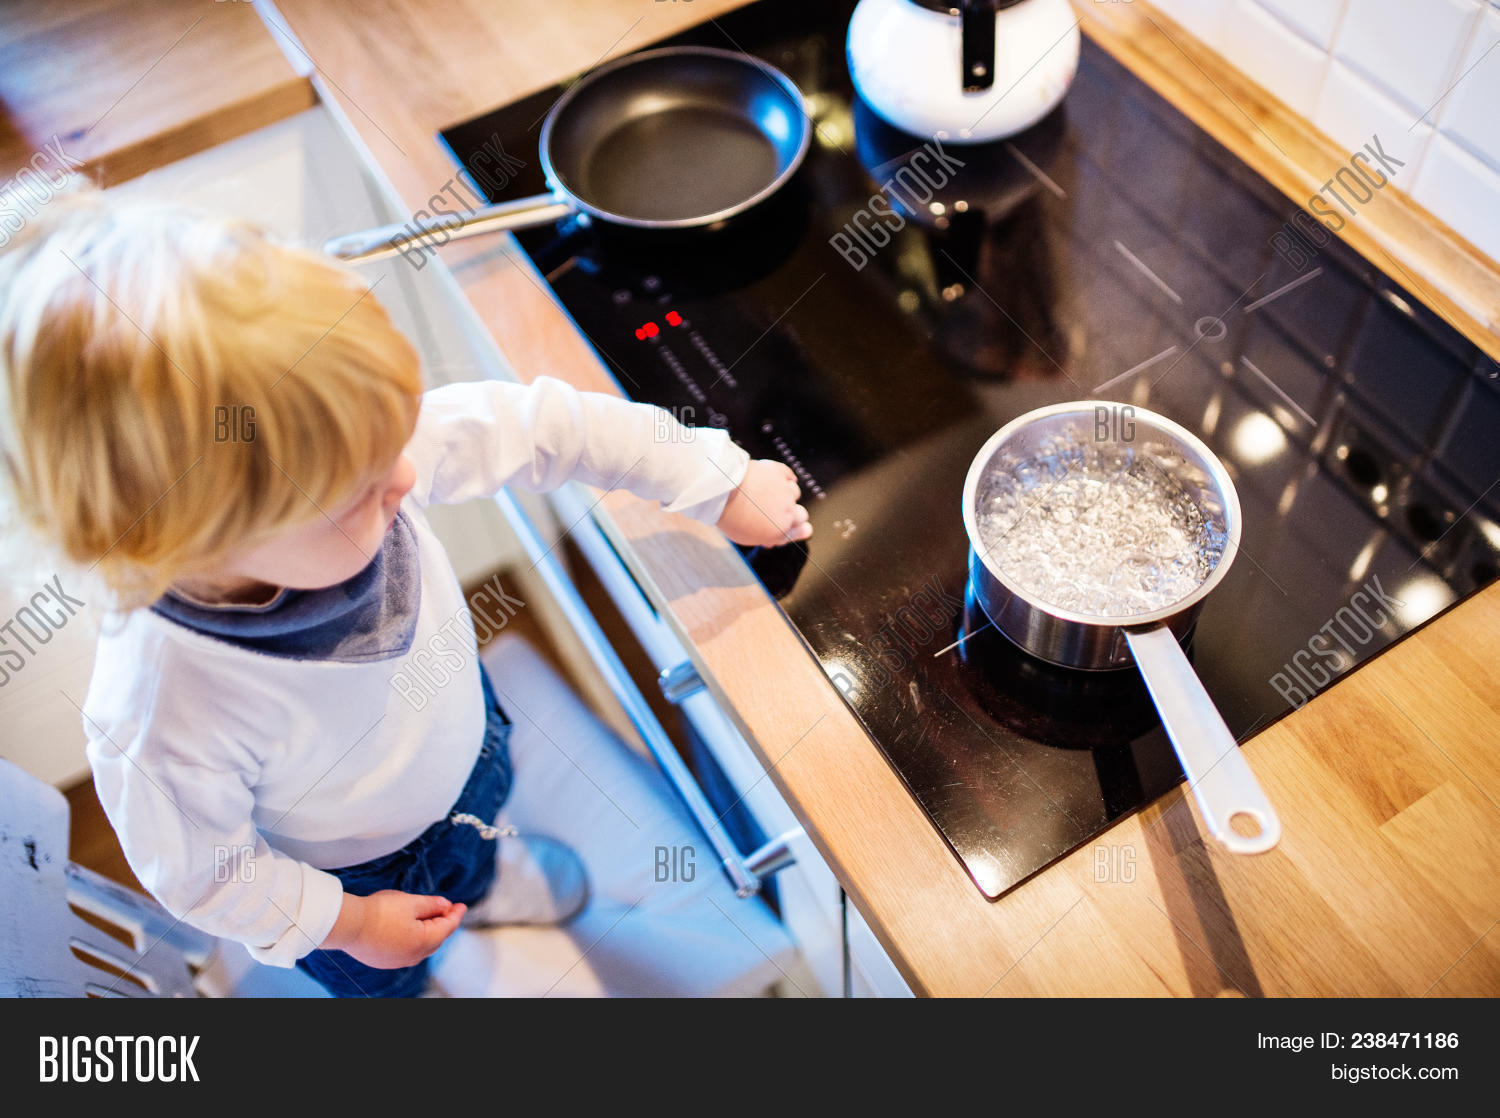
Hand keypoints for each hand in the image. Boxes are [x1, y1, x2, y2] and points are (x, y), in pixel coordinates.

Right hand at [319, 890, 466, 969]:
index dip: (456, 914)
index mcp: (424, 942)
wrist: (347, 925)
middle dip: (443, 923)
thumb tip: (445, 905)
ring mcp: (397, 961)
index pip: (447, 927)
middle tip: (447, 909)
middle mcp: (413, 956)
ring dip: (428, 932)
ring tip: (429, 917)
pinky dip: (413, 939)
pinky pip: (405, 950)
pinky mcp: (383, 961)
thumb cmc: (379, 912)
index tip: (461, 905)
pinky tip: (409, 930)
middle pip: (436, 939)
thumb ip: (431, 904)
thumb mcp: (410, 902)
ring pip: (421, 947)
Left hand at [717, 459, 811, 546]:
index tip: (798, 527)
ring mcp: (786, 491)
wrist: (724, 491)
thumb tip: (773, 537)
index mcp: (780, 531)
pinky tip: (773, 480)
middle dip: (792, 514)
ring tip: (766, 494)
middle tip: (777, 511)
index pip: (802, 531)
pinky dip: (783, 477)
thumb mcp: (746, 537)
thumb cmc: (731, 515)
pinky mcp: (780, 473)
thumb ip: (766, 537)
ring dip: (784, 494)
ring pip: (794, 493)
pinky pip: (788, 475)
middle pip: (802, 514)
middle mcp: (788, 512)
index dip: (799, 529)